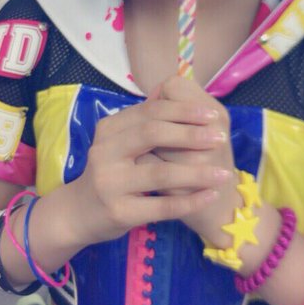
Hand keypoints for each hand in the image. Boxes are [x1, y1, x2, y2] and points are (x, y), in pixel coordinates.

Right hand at [66, 91, 232, 245]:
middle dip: (190, 134)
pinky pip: (161, 207)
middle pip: (151, 134)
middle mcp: (104, 151)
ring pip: (160, 173)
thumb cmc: (112, 170)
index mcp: (109, 128)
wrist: (79, 213)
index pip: (150, 111)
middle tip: (219, 138)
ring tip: (224, 174)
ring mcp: (109, 183)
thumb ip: (147, 119)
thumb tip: (178, 90)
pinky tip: (210, 195)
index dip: (182, 110)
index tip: (211, 115)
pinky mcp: (118, 212)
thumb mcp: (121, 141)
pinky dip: (190, 201)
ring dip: (197, 173)